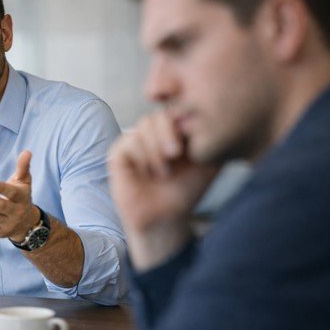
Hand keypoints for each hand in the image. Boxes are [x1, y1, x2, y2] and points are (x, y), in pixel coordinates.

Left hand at [0, 150, 40, 240]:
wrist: (27, 223)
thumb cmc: (21, 196)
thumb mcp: (24, 181)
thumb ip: (23, 167)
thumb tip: (26, 151)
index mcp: (22, 197)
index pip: (11, 193)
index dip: (0, 188)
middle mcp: (16, 212)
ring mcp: (8, 224)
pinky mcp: (0, 232)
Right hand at [108, 110, 218, 270]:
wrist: (166, 218)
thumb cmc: (186, 192)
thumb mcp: (209, 163)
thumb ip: (212, 139)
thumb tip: (210, 119)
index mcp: (172, 133)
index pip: (175, 110)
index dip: (183, 120)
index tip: (191, 144)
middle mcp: (151, 135)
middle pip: (157, 115)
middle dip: (168, 132)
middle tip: (176, 153)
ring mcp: (133, 143)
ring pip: (143, 126)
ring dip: (156, 150)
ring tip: (163, 172)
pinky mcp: (118, 155)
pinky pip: (129, 142)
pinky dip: (143, 157)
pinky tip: (148, 174)